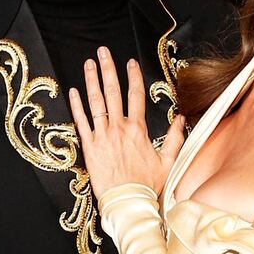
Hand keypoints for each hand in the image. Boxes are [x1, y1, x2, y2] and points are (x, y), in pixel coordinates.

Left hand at [69, 47, 184, 201]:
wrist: (127, 202)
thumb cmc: (147, 185)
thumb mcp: (168, 162)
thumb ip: (175, 138)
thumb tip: (180, 119)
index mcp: (138, 130)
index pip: (135, 95)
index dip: (132, 76)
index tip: (130, 62)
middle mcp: (119, 128)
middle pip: (113, 92)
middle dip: (108, 69)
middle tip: (103, 52)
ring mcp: (102, 136)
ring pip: (95, 102)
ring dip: (91, 81)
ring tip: (89, 64)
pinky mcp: (89, 147)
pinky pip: (81, 122)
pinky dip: (77, 106)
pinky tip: (73, 91)